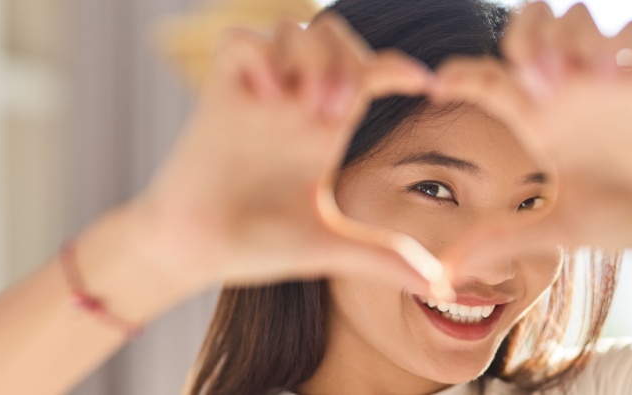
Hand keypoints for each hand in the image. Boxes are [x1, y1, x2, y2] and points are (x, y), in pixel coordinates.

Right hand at [138, 13, 452, 297]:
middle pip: (335, 36)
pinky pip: (241, 40)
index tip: (425, 85)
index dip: (400, 68)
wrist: (193, 250)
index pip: (369, 73)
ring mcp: (257, 94)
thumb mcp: (327, 246)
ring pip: (293, 28)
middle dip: (347, 57)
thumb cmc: (255, 247)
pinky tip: (266, 96)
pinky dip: (261, 56)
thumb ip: (381, 255)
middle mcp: (294, 104)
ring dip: (310, 57)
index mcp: (325, 130)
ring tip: (304, 105)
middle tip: (336, 108)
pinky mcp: (218, 92)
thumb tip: (439, 284)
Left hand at [429, 2, 631, 263]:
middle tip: (531, 73)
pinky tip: (617, 76)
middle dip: (524, 38)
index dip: (462, 75)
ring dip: (570, 39)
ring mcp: (607, 82)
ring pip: (575, 22)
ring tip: (575, 78)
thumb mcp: (556, 230)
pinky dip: (619, 46)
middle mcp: (566, 94)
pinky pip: (630, 34)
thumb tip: (442, 276)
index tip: (436, 83)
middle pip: (527, 35)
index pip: (490, 81)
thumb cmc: (620, 217)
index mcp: (537, 121)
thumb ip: (500, 243)